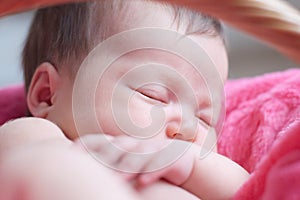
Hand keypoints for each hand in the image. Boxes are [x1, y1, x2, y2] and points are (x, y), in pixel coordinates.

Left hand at [74, 134, 198, 187]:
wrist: (180, 160)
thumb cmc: (148, 163)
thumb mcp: (127, 162)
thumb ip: (109, 163)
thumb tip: (86, 170)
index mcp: (124, 145)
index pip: (103, 141)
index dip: (89, 144)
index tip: (74, 151)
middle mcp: (137, 145)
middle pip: (119, 147)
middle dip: (106, 156)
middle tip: (93, 168)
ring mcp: (154, 150)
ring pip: (140, 155)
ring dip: (128, 166)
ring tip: (118, 178)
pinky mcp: (172, 157)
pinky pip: (163, 164)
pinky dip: (153, 171)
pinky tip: (144, 182)